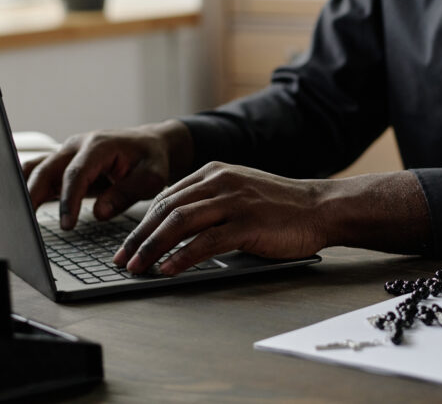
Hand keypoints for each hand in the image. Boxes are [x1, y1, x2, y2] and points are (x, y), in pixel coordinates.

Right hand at [24, 119, 192, 228]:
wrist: (149, 145)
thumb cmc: (150, 160)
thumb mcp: (150, 177)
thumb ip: (126, 193)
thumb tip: (99, 212)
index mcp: (99, 145)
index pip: (76, 173)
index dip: (69, 200)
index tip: (67, 224)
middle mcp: (77, 145)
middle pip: (47, 168)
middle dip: (35, 195)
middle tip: (27, 224)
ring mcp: (66, 153)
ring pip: (36, 169)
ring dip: (24, 190)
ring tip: (17, 217)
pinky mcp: (62, 164)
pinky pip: (38, 172)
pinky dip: (26, 186)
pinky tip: (17, 204)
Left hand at [113, 162, 328, 274]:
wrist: (320, 207)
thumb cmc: (280, 206)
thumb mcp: (239, 191)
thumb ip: (209, 200)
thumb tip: (173, 226)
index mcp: (214, 172)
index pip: (166, 196)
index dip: (142, 222)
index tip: (128, 244)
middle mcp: (220, 181)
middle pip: (166, 209)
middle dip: (139, 237)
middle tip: (122, 259)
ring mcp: (234, 201)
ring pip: (179, 223)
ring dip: (152, 247)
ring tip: (136, 267)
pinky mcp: (247, 223)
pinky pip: (206, 241)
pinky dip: (182, 257)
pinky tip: (168, 269)